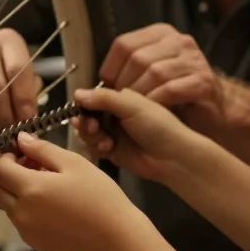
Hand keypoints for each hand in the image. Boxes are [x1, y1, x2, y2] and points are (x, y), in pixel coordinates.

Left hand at [0, 133, 147, 250]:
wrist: (117, 238)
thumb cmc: (100, 197)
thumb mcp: (74, 163)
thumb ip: (43, 149)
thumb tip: (21, 139)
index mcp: (30, 189)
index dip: (6, 155)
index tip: (22, 149)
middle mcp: (21, 213)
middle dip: (7, 171)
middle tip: (31, 163)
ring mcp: (26, 231)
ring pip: (6, 203)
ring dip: (16, 189)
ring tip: (45, 182)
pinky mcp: (34, 242)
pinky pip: (19, 219)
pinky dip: (25, 206)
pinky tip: (50, 201)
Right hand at [71, 87, 202, 183]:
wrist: (173, 157)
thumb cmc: (158, 126)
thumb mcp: (132, 106)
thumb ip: (104, 98)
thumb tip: (76, 93)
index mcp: (120, 99)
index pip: (92, 98)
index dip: (84, 105)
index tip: (82, 111)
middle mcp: (113, 114)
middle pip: (86, 116)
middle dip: (86, 123)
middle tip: (93, 128)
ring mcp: (112, 133)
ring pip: (87, 133)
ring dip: (91, 137)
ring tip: (106, 142)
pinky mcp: (111, 151)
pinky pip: (92, 148)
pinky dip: (96, 148)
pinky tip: (108, 149)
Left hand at [99, 24, 223, 121]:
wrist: (213, 111)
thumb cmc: (175, 95)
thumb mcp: (148, 75)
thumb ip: (127, 72)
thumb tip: (94, 87)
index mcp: (161, 34)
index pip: (124, 43)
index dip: (110, 68)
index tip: (108, 88)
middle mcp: (179, 41)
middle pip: (138, 58)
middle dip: (124, 84)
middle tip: (120, 103)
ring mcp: (194, 60)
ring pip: (154, 72)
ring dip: (139, 94)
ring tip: (135, 109)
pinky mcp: (204, 81)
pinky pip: (171, 89)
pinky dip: (156, 101)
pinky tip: (152, 111)